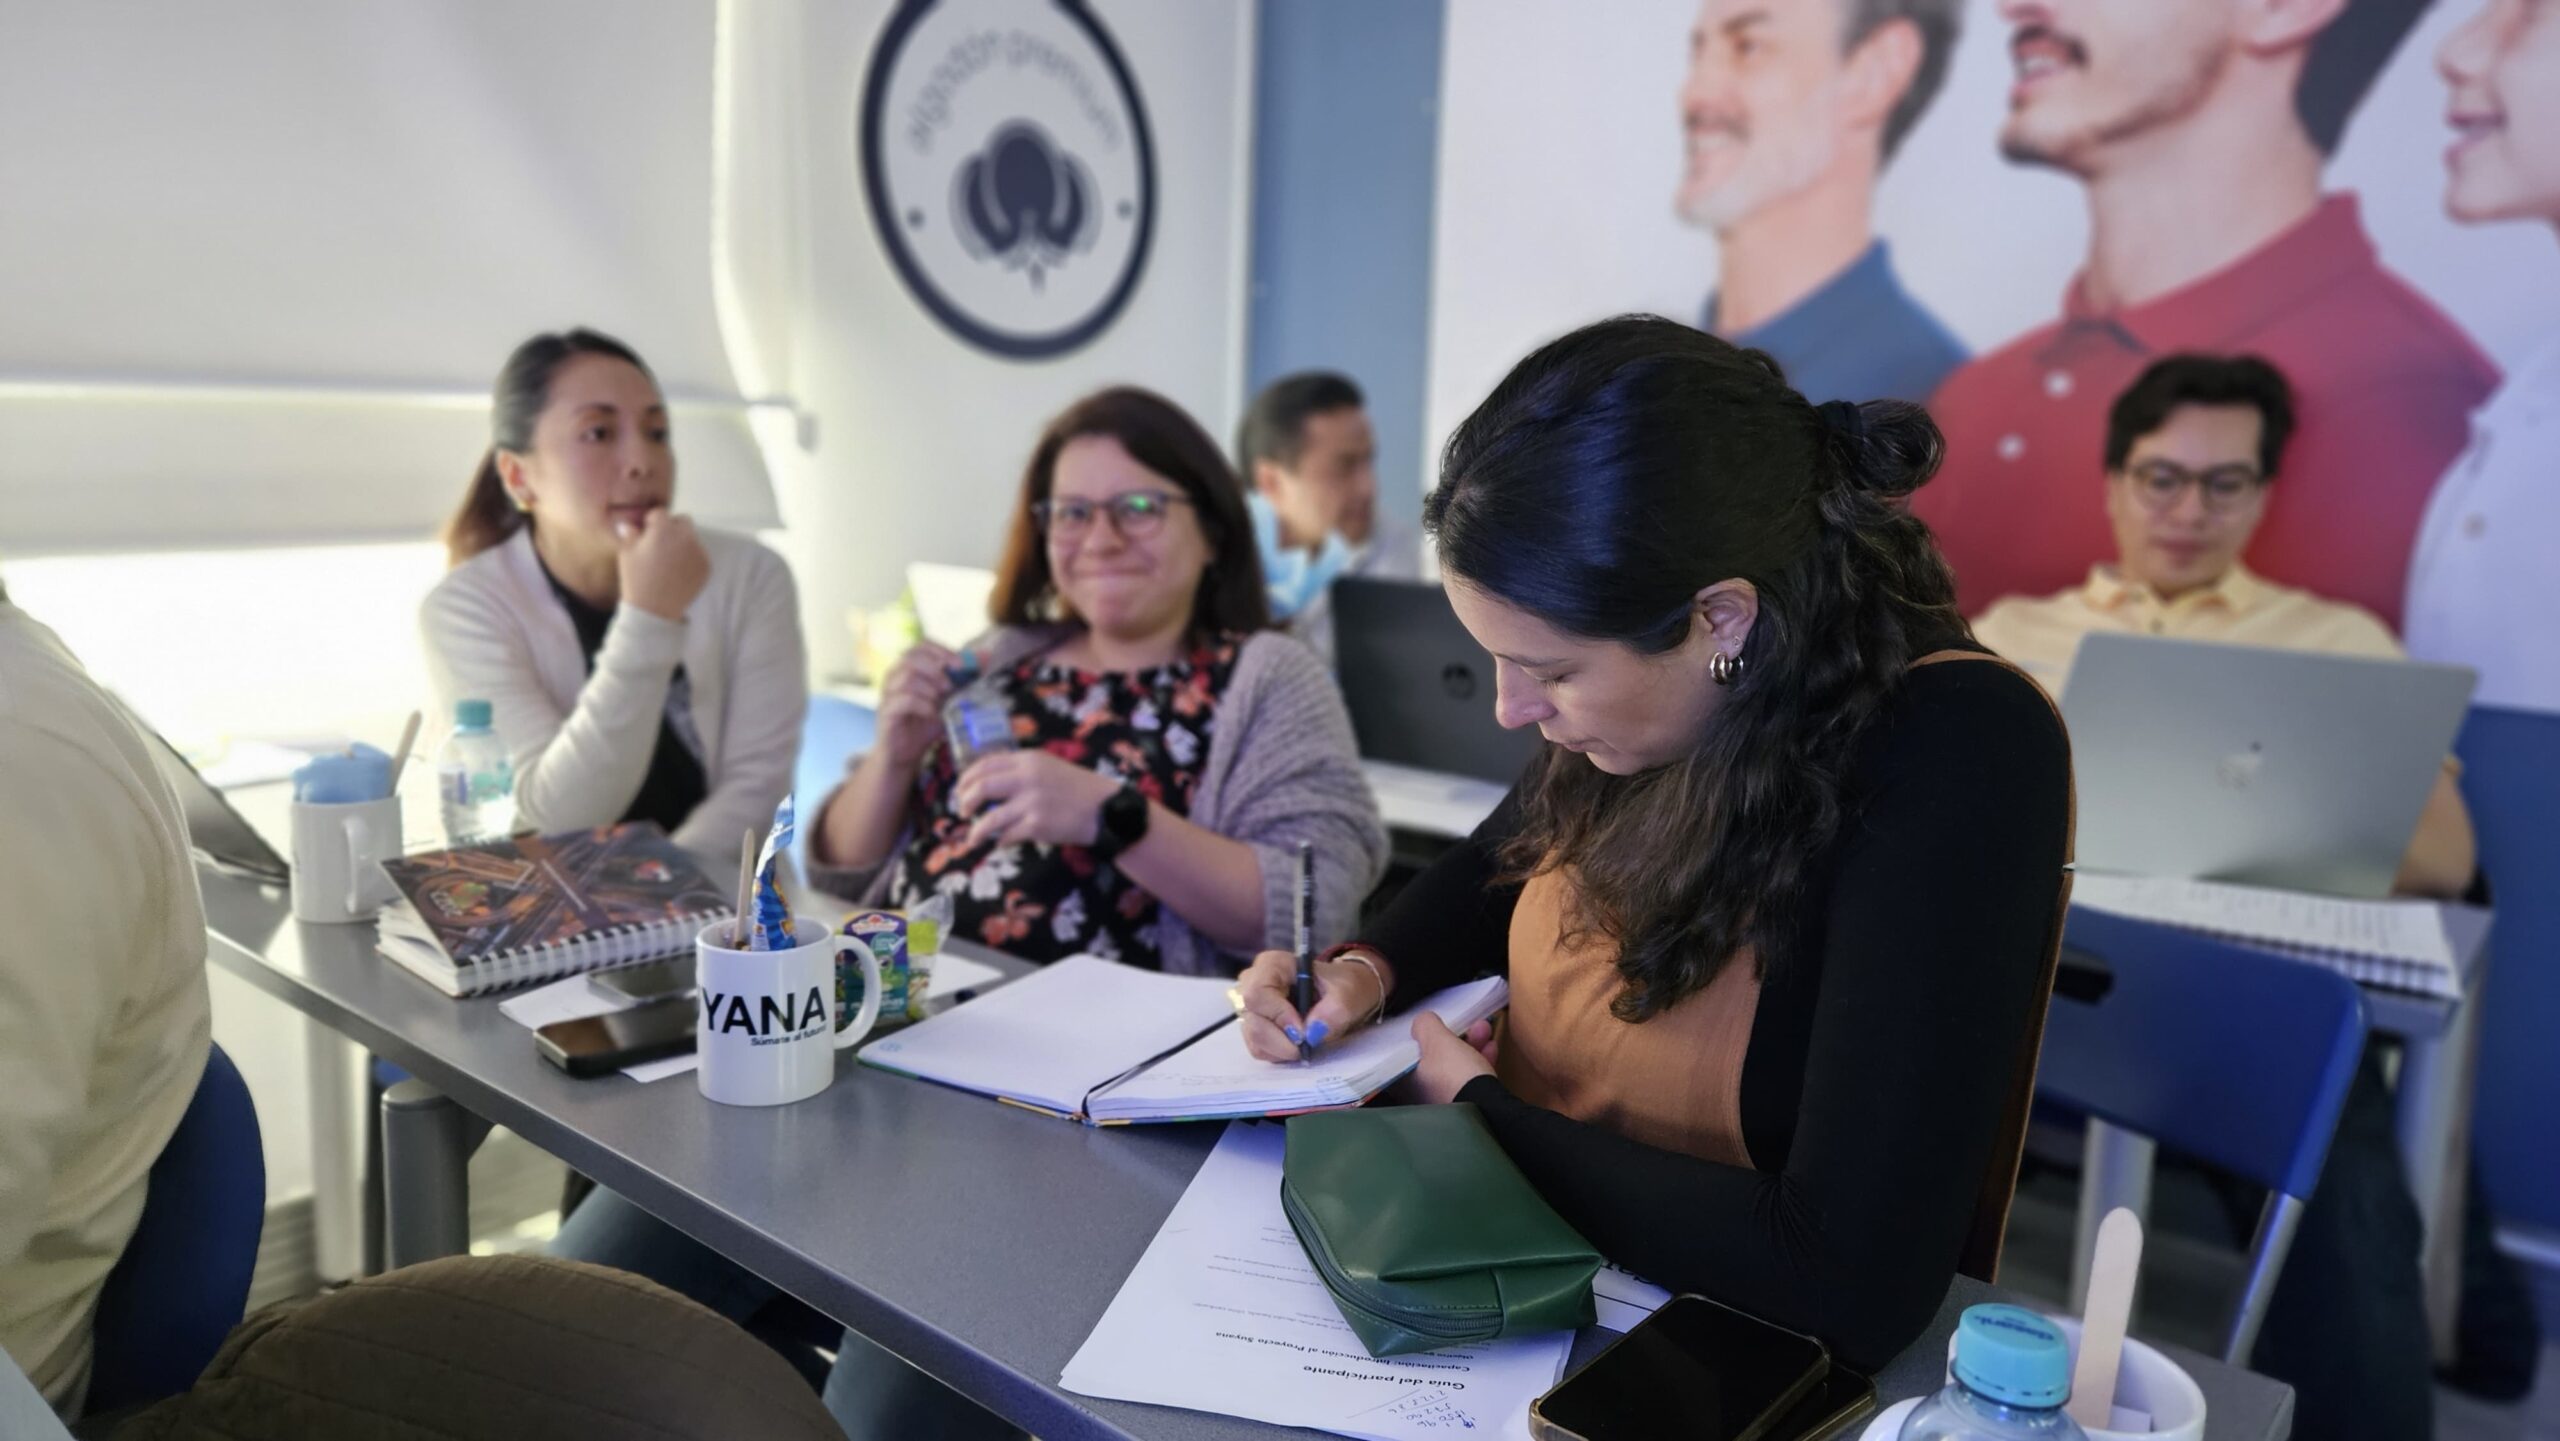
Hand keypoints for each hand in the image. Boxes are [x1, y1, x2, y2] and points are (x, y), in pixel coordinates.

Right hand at [617, 509, 710, 620]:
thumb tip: (629, 524)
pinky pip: (699, 554)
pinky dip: (691, 558)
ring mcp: (699, 551)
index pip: (660, 513)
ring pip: (693, 538)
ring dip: (683, 543)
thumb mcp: (626, 553)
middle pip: (682, 521)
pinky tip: (678, 571)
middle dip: (672, 528)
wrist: (654, 609)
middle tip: (660, 545)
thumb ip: (629, 533)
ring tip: (669, 561)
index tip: (646, 534)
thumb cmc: (636, 579)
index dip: (652, 522)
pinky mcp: (706, 566)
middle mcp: (685, 536)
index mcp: (664, 529)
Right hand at [875, 641, 961, 771]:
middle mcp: (894, 677)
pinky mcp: (886, 713)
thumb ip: (965, 679)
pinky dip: (922, 704)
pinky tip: (933, 713)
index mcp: (908, 668)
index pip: (921, 646)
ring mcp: (887, 694)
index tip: (960, 664)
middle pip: (911, 657)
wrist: (906, 754)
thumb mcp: (949, 700)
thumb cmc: (926, 724)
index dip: (941, 651)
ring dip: (929, 687)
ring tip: (942, 699)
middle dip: (935, 667)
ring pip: (906, 678)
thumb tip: (987, 656)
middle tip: (950, 684)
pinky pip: (902, 700)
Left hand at [953, 750, 1121, 849]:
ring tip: (972, 838)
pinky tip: (1000, 844)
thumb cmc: (1077, 788)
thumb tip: (987, 784)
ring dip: (976, 831)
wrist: (1105, 809)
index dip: (966, 779)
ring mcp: (1032, 802)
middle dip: (965, 802)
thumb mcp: (1048, 767)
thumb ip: (1021, 770)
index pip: (985, 764)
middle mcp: (1027, 778)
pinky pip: (1007, 835)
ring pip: (989, 818)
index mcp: (1028, 760)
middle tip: (962, 812)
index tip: (960, 791)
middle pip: (982, 787)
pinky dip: (999, 842)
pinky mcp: (1037, 825)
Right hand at [1235, 947, 1389, 1062]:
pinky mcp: (1255, 1026)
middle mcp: (1254, 982)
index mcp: (1274, 964)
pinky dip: (1278, 1053)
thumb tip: (1312, 1032)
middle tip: (1307, 1042)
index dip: (1278, 1016)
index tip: (1303, 1031)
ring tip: (1306, 1041)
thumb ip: (1335, 1010)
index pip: (1258, 993)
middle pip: (1252, 1019)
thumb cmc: (1343, 986)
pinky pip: (1258, 1048)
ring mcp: (1252, 1007)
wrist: (1344, 994)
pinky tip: (1296, 1043)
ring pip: (1253, 1037)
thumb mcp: (1349, 993)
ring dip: (1281, 1049)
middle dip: (1281, 1039)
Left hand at [1406, 1013, 1497, 1103]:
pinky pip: (1470, 1079)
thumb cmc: (1453, 1073)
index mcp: (1406, 1081)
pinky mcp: (1467, 1107)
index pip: (1408, 1053)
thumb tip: (1422, 1021)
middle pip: (1435, 1057)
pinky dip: (1480, 1061)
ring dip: (1470, 1044)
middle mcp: (1420, 1094)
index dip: (1423, 1034)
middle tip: (1468, 1023)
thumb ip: (1425, 1025)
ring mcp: (1445, 1102)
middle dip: (1454, 1035)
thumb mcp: (1436, 1040)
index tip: (1436, 1022)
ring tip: (1485, 1028)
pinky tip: (1492, 1047)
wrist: (1485, 1111)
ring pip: (1455, 1066)